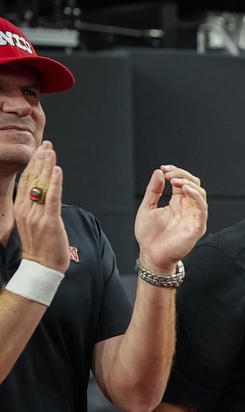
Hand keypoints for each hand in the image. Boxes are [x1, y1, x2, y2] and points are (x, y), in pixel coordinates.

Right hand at [14, 142, 68, 271]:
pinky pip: (53, 198)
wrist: (41, 266)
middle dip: (40, 160)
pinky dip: (56, 183)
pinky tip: (57, 170)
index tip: (38, 150)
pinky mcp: (50, 221)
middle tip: (46, 144)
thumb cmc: (40, 246)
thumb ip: (34, 207)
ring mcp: (37, 215)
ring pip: (42, 185)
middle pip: (32, 179)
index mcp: (21, 209)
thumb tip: (40, 194)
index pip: (26, 181)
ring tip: (51, 151)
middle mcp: (26, 209)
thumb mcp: (31, 223)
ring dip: (47, 166)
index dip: (32, 164)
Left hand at [134, 166, 207, 273]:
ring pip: (200, 193)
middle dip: (182, 175)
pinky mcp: (197, 226)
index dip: (176, 172)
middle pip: (195, 185)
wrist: (151, 255)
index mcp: (178, 203)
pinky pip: (202, 208)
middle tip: (168, 174)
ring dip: (189, 183)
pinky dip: (196, 196)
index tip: (163, 168)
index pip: (184, 182)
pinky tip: (184, 189)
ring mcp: (194, 217)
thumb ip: (154, 190)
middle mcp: (188, 208)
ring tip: (174, 181)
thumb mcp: (147, 207)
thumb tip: (159, 172)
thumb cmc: (149, 236)